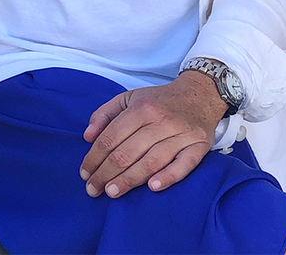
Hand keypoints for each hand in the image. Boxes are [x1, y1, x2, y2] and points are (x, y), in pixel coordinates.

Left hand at [79, 70, 227, 198]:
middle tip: (93, 189)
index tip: (84, 173)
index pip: (112, 136)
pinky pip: (184, 165)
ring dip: (129, 179)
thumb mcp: (129, 98)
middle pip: (128, 151)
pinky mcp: (199, 146)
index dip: (95, 156)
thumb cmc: (160, 101)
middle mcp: (161, 120)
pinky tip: (152, 187)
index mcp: (141, 108)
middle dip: (106, 173)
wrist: (201, 94)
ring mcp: (181, 134)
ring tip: (112, 192)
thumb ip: (105, 114)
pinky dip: (168, 176)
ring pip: (152, 161)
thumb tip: (87, 137)